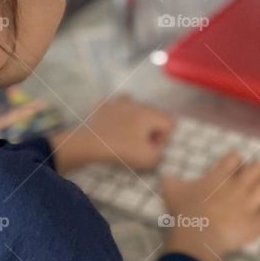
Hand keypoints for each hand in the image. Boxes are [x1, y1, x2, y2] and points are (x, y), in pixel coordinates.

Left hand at [50, 94, 172, 174]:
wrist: (90, 144)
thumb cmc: (122, 150)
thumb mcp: (149, 159)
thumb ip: (161, 153)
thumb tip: (158, 147)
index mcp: (151, 113)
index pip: (169, 123)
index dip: (165, 138)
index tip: (153, 148)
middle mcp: (138, 103)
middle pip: (154, 114)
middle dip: (152, 129)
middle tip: (142, 145)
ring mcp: (119, 101)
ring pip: (135, 105)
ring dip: (136, 119)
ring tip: (129, 134)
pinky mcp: (104, 105)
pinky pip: (115, 104)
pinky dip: (117, 113)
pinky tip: (114, 122)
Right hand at [161, 151, 259, 260]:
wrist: (196, 235)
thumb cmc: (184, 213)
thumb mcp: (172, 192)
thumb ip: (171, 182)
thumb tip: (164, 176)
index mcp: (219, 176)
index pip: (235, 158)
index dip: (237, 161)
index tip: (236, 166)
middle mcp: (238, 186)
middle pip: (259, 168)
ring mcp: (249, 204)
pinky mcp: (257, 222)